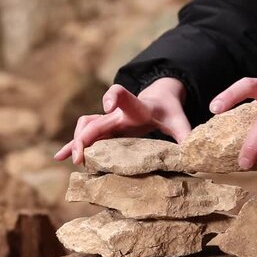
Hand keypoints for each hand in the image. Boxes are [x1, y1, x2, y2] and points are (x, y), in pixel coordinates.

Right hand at [54, 78, 190, 163]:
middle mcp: (116, 113)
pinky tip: (59, 157)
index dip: (113, 97)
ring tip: (75, 160)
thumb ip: (187, 135)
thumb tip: (197, 155)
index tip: (107, 105)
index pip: (123, 96)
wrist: (157, 99)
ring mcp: (107, 121)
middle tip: (82, 155)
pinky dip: (72, 146)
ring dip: (77, 141)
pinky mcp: (104, 129)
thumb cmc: (167, 111)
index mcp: (135, 107)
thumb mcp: (179, 121)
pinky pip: (84, 136)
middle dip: (86, 136)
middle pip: (95, 119)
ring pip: (85, 126)